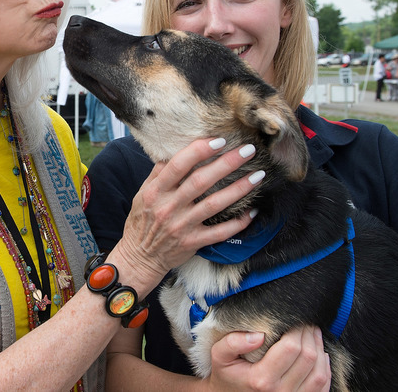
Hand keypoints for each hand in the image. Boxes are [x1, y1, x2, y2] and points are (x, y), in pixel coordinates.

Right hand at [111, 138, 261, 292]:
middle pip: (201, 181)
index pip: (178, 166)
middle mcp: (169, 207)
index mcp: (156, 191)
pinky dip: (238, 222)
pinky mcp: (193, 242)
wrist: (140, 257)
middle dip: (227, 163)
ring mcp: (182, 226)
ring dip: (238, 189)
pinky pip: (220, 232)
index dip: (199, 151)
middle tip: (248, 150)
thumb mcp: (142, 194)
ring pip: (214, 204)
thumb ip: (159, 173)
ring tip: (258, 176)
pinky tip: (253, 211)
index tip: (220, 140)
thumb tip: (176, 149)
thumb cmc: (142, 221)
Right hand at [206, 328, 331, 390]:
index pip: (290, 348)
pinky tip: (320, 355)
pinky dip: (324, 368)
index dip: (297, 329)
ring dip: (320, 349)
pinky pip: (322, 386)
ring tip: (313, 335)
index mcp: (261, 379)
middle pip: (307, 358)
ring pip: (319, 372)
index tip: (295, 319)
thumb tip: (259, 335)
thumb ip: (233, 342)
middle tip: (305, 323)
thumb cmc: (227, 375)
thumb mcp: (220, 356)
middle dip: (309, 335)